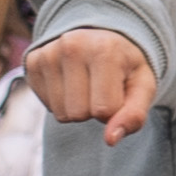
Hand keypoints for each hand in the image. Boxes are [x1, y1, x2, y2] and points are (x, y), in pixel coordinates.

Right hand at [26, 26, 159, 142]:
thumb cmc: (125, 66)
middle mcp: (71, 46)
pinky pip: (47, 106)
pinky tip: (69, 82)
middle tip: (100, 88)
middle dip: (93, 110)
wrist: (102, 35)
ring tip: (85, 85)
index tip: (117, 91)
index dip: (114, 110)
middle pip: (79, 113)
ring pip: (61, 114)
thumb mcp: (142, 86)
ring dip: (76, 108)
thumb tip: (110, 139)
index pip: (103, 110)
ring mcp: (48, 53)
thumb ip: (134, 115)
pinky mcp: (32, 61)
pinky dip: (60, 101)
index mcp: (104, 49)